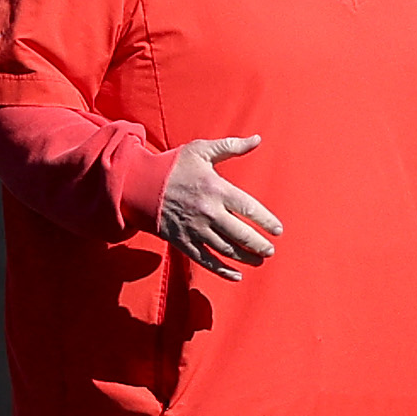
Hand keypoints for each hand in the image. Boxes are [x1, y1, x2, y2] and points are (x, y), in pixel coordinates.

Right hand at [157, 136, 278, 279]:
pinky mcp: (182, 241)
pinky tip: (237, 276)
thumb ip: (230, 146)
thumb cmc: (172, 165)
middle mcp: (208, 212)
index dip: (267, 221)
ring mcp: (195, 229)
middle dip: (259, 245)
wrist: (138, 183)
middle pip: (241, 234)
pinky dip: (222, 271)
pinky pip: (205, 260)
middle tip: (270, 250)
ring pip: (227, 250)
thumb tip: (257, 139)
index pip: (249, 209)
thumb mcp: (200, 150)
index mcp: (216, 189)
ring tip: (259, 260)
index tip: (278, 230)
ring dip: (246, 258)